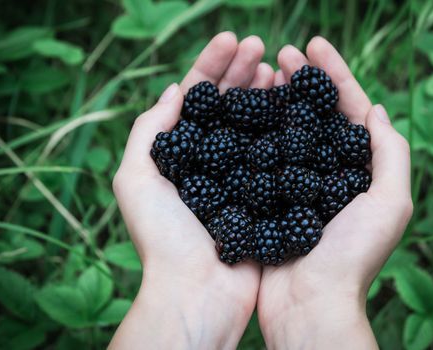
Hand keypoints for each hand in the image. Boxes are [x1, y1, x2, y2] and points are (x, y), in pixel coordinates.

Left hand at [109, 32, 274, 348]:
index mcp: (181, 153)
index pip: (196, 99)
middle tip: (261, 45)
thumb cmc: (164, 239)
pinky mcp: (265, 194)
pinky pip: (277, 154)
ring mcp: (241, 176)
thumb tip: (175, 90)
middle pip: (228, 105)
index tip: (232, 39)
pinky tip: (295, 106)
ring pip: (255, 123)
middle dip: (242, 71)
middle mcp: (211, 160)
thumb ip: (151, 131)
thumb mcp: (137, 179)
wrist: (199, 293)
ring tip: (280, 66)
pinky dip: (284, 128)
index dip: (212, 65)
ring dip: (264, 92)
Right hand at [257, 37, 412, 348]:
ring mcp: (295, 183)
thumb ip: (391, 154)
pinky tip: (242, 110)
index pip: (349, 109)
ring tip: (261, 71)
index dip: (334, 74)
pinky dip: (255, 131)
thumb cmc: (352, 257)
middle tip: (282, 53)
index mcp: (358, 169)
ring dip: (276, 98)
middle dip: (301, 80)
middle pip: (314, 114)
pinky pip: (261, 155)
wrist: (308, 304)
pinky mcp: (268, 197)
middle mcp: (327, 171)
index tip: (314, 45)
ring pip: (285, 129)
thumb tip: (377, 110)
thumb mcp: (390, 203)